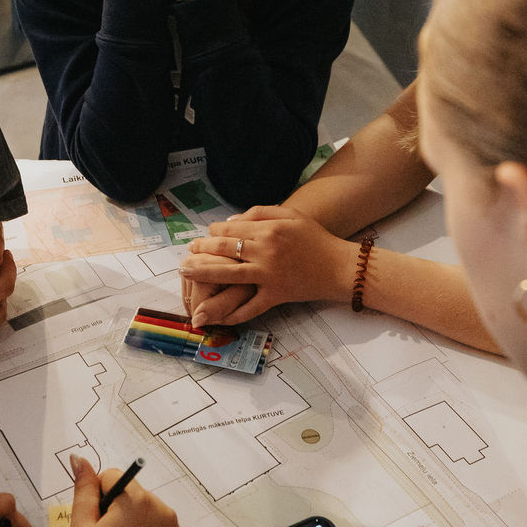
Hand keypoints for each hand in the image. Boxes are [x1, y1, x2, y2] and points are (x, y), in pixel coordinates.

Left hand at [182, 206, 358, 326]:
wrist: (339, 266)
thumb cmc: (315, 238)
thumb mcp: (290, 215)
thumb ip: (260, 213)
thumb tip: (230, 221)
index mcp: (269, 229)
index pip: (230, 228)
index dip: (212, 231)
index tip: (205, 234)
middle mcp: (266, 251)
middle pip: (223, 249)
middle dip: (201, 250)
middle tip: (187, 252)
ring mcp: (269, 275)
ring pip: (228, 275)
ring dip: (203, 273)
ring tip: (186, 271)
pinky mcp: (276, 295)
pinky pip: (250, 306)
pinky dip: (233, 313)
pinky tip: (216, 314)